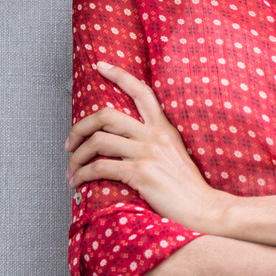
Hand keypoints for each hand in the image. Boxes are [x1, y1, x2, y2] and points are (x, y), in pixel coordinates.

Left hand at [67, 63, 232, 230]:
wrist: (206, 210)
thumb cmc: (188, 189)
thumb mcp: (175, 155)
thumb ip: (153, 143)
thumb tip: (123, 143)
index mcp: (164, 128)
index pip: (141, 91)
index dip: (118, 74)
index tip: (100, 65)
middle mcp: (154, 136)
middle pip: (106, 116)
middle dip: (79, 128)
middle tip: (69, 143)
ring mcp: (147, 153)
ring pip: (97, 142)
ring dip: (76, 157)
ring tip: (71, 170)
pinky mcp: (141, 173)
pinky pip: (100, 168)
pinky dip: (82, 175)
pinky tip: (78, 182)